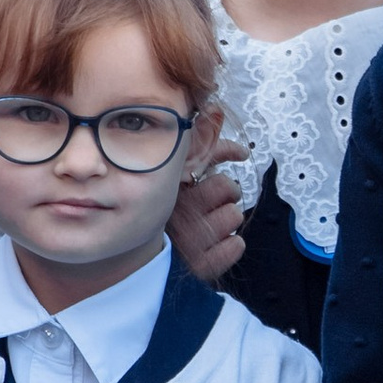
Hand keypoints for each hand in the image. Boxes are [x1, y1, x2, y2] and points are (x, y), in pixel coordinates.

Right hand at [170, 133, 247, 284]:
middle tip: (216, 200)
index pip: (209, 161)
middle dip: (228, 192)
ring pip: (234, 216)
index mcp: (172, 185)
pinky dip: (232, 245)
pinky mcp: (200, 264)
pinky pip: (235, 246)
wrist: (143, 260)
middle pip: (228, 188)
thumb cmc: (168, 208)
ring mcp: (188, 239)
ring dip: (228, 218)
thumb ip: (203, 145)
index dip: (227, 159)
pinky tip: (221, 243)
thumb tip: (220, 118)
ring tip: (213, 222)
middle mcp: (178, 211)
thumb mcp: (180, 172)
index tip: (239, 157)